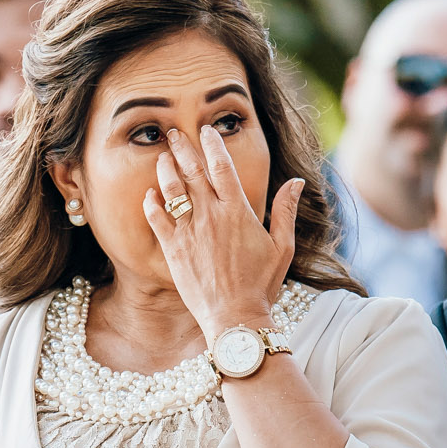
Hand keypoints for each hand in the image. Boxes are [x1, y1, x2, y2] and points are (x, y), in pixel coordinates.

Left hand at [143, 124, 302, 342]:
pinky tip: (149, 193)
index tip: (206, 131)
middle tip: (174, 133)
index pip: (222, 166)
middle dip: (182, 148)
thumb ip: (286, 210)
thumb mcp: (282, 246)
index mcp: (239, 211)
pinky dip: (151, 203)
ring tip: (161, 156)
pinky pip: (157, 218)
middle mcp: (212, 216)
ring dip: (165, 169)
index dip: (212, 145)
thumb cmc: (261, 284)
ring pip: (172, 190)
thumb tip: (296, 181)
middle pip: (192, 171)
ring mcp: (190, 232)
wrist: (235, 317)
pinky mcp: (173, 249)